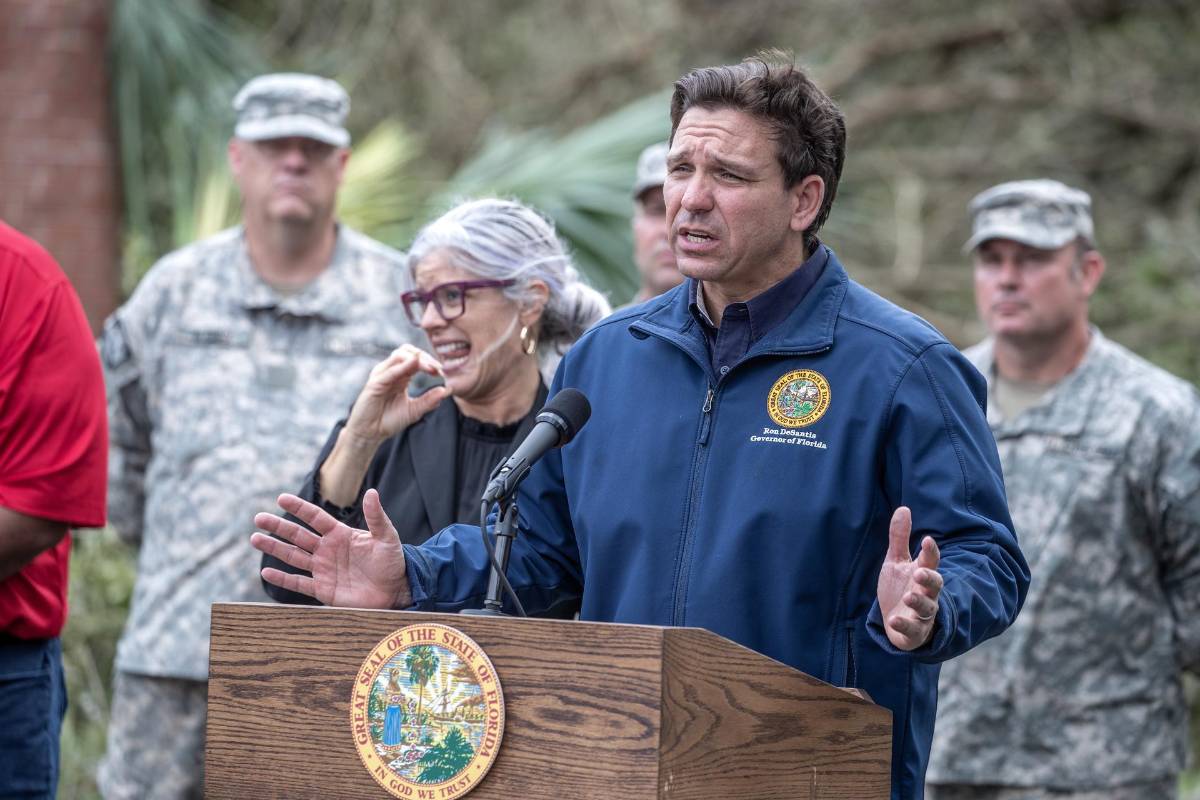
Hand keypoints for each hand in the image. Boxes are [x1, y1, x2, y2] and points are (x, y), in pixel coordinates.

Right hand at [251, 489, 411, 608]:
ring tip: (254, 539)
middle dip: (278, 527)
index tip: (281, 498)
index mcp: (340, 534)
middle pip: (298, 535)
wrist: (396, 590)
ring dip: (274, 548)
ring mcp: (323, 569)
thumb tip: (371, 492)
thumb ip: (377, 517)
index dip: (299, 508)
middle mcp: (327, 550)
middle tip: (258, 518)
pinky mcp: (323, 590)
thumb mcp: (386, 537)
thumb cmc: (393, 562)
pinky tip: (266, 572)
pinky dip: (283, 579)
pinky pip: (299, 583)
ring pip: (293, 557)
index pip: (315, 517)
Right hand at [344, 344, 448, 442]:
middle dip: (425, 357)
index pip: (416, 359)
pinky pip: (389, 371)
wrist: (370, 434)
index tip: (442, 371)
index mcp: (401, 376)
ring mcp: (382, 376)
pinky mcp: (374, 383)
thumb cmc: (389, 420)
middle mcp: (391, 372)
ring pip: (399, 356)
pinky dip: (402, 366)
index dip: (430, 362)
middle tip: (438, 367)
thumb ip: (429, 400)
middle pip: (408, 352)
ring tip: (430, 367)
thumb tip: (447, 390)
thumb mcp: (414, 410)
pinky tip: (414, 365)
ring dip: (417, 358)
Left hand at [876, 506, 942, 650]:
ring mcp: (921, 613)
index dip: (930, 552)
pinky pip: (912, 629)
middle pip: (934, 585)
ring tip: (909, 595)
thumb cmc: (900, 588)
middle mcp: (926, 593)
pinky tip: (893, 620)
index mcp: (922, 574)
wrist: (895, 621)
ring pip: (927, 608)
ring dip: (920, 601)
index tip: (927, 540)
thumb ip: (899, 537)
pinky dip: (904, 625)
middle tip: (920, 572)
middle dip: (929, 578)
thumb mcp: (896, 562)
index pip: (930, 562)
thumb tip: (904, 508)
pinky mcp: (913, 631)